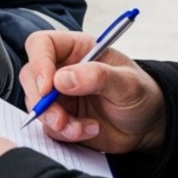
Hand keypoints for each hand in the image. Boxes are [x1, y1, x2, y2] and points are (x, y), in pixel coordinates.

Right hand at [20, 29, 165, 153]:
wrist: (147, 125)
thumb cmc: (140, 94)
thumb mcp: (127, 82)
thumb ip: (97, 76)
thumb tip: (61, 79)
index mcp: (76, 49)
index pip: (41, 45)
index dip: (38, 63)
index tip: (47, 87)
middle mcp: (62, 69)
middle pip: (30, 76)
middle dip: (41, 101)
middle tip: (60, 119)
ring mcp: (59, 95)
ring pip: (36, 105)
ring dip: (55, 121)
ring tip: (82, 128)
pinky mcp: (61, 117)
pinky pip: (49, 126)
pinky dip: (65, 133)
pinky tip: (89, 130)